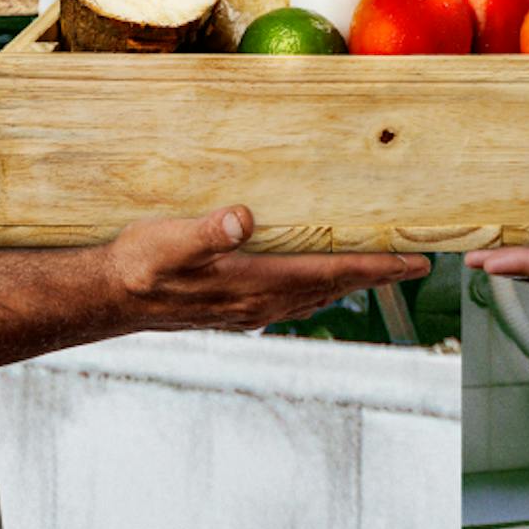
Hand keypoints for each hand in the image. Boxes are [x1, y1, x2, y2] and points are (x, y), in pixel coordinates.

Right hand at [103, 206, 427, 331]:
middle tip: (416, 262)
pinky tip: (319, 281)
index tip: (417, 261)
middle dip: (377, 275)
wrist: (111, 297)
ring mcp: (251, 310)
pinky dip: (320, 289)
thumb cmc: (140, 264)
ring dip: (351, 283)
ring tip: (379, 269)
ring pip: (317, 297)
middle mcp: (262, 303)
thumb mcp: (170, 239)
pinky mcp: (238, 309)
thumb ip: (208, 231)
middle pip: (336, 288)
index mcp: (257, 284)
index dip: (378, 268)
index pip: (333, 274)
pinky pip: (294, 300)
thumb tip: (243, 218)